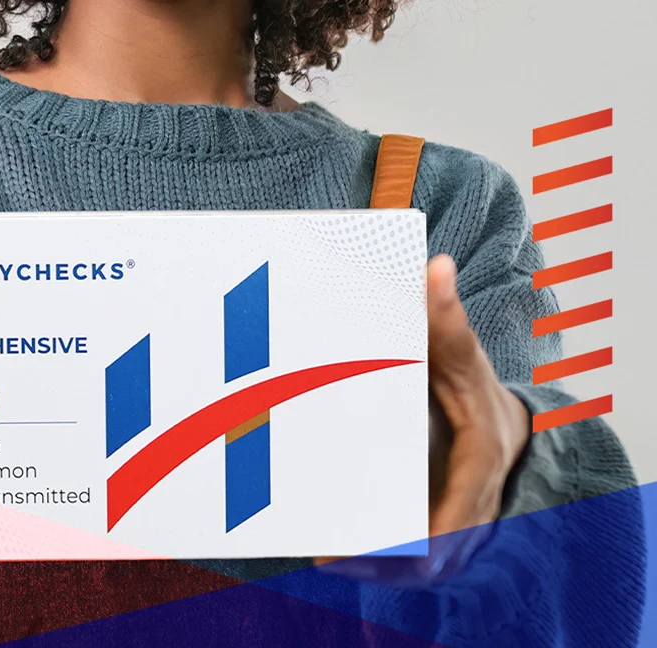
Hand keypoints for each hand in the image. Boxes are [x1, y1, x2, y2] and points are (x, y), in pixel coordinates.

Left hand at [314, 253, 530, 581]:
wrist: (497, 422)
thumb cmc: (472, 385)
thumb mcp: (461, 353)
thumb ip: (446, 318)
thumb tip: (434, 266)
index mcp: (482, 457)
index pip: (467, 496)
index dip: (440, 523)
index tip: (412, 540)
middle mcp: (469, 497)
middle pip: (435, 538)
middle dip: (391, 551)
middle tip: (336, 551)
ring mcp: (449, 514)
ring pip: (417, 550)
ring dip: (375, 556)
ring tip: (324, 553)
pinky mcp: (425, 517)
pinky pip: (402, 541)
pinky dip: (371, 548)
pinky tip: (326, 546)